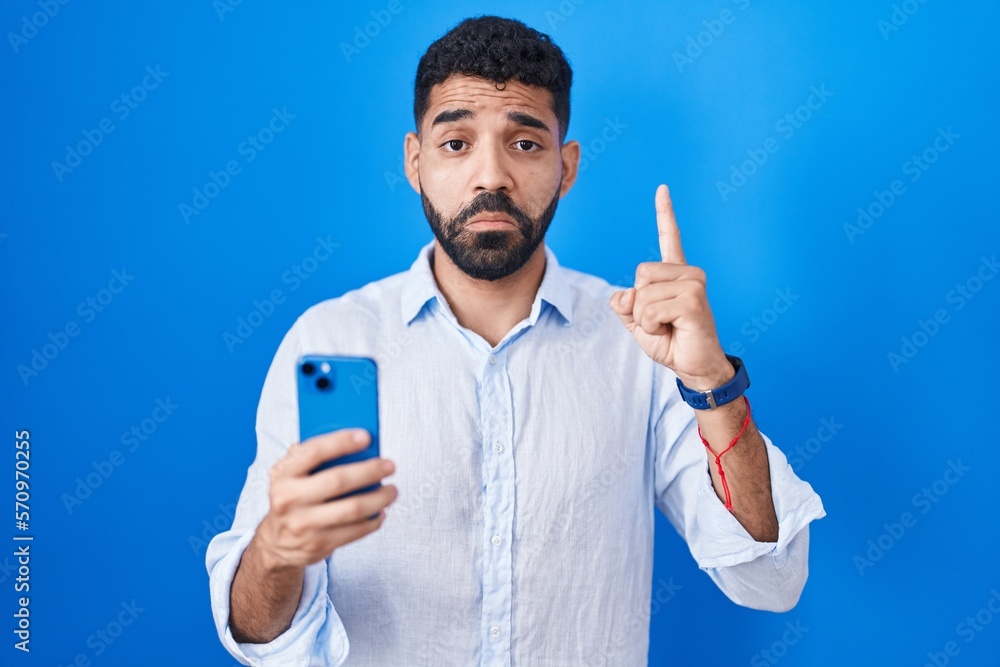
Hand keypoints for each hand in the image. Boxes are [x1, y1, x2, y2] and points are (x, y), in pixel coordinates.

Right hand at [254, 428, 396, 569]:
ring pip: (352, 509)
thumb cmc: (291, 499)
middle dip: (369, 471)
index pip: (314, 452)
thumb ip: (309, 456)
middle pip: (338, 481)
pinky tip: (381, 511)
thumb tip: (349, 439)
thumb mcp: (288, 475)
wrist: (276, 544)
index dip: (341, 442)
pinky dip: (373, 521)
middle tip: (389, 465)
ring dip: (379, 498)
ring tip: (392, 490)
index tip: (366, 437)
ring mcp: (304, 525)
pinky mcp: (318, 545)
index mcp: (283, 476)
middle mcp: (290, 500)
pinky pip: (355, 532)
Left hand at [610, 184, 733, 389]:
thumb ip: (624, 305)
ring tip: (668, 327)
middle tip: (661, 321)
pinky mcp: (693, 301)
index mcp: (675, 273)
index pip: (669, 237)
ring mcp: (694, 285)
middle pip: (640, 275)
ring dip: (645, 320)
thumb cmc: (670, 341)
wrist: (694, 366)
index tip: (662, 188)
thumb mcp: (637, 322)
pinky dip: (652, 327)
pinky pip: (651, 310)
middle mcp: (688, 273)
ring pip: (643, 295)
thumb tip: (623, 295)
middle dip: (639, 306)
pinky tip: (672, 330)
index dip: (665, 213)